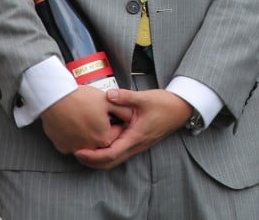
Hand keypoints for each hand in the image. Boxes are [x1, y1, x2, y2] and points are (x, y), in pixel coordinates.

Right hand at [40, 86, 131, 153]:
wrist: (55, 99)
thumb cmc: (82, 99)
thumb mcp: (108, 102)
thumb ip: (123, 111)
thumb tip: (131, 117)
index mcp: (103, 138)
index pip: (116, 136)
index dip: (116, 125)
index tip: (112, 116)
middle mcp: (89, 148)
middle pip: (101, 142)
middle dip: (103, 131)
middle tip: (98, 117)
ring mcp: (73, 148)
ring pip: (86, 145)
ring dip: (89, 135)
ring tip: (86, 119)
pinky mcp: (61, 147)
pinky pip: (72, 144)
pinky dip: (75, 137)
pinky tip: (75, 124)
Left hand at [72, 89, 193, 169]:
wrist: (182, 108)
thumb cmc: (165, 104)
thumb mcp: (145, 98)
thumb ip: (125, 97)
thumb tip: (108, 95)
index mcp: (136, 137)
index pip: (111, 154)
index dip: (93, 156)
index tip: (78, 151)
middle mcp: (136, 145)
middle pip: (110, 163)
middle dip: (91, 161)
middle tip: (76, 153)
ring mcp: (138, 146)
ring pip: (114, 160)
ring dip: (98, 159)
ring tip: (84, 149)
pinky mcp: (138, 142)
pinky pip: (120, 153)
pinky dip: (106, 153)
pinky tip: (99, 142)